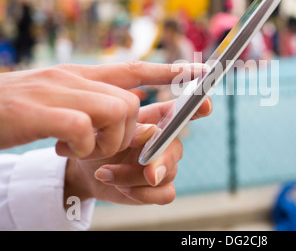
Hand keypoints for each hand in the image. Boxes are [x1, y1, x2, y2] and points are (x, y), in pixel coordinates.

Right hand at [0, 61, 202, 158]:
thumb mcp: (56, 98)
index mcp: (79, 75)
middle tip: (99, 145)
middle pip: (131, 102)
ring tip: (79, 148)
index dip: (168, 72)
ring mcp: (59, 93)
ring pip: (117, 111)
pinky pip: (85, 128)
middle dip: (126, 131)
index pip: (133, 68)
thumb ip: (88, 99)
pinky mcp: (43, 113)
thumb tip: (121, 108)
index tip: (200, 73)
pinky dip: (82, 146)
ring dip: (106, 140)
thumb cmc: (15, 111)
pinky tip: (63, 149)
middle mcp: (73, 78)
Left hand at [64, 98, 212, 204]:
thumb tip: (151, 132)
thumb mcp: (108, 130)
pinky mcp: (162, 188)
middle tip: (147, 171)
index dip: (198, 106)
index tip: (205, 104)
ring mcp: (167, 165)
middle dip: (162, 160)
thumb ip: (132, 128)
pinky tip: (122, 188)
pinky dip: (143, 194)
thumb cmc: (100, 141)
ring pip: (165, 174)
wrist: (89, 169)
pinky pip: (165, 194)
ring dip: (133, 176)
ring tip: (106, 172)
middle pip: (177, 148)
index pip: (184, 110)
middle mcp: (167, 141)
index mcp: (158, 119)